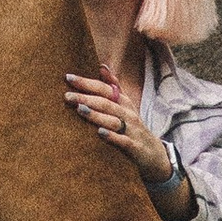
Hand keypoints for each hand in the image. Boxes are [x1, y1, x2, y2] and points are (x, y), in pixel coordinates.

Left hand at [64, 74, 176, 191]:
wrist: (154, 155)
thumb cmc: (133, 128)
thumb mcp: (126, 106)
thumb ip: (114, 87)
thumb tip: (102, 65)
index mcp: (123, 102)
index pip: (104, 89)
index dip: (87, 83)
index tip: (69, 77)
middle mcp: (128, 114)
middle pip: (106, 103)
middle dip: (86, 98)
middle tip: (67, 95)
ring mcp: (132, 130)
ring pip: (113, 120)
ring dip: (96, 115)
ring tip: (79, 109)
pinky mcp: (134, 147)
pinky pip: (122, 141)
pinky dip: (112, 136)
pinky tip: (99, 132)